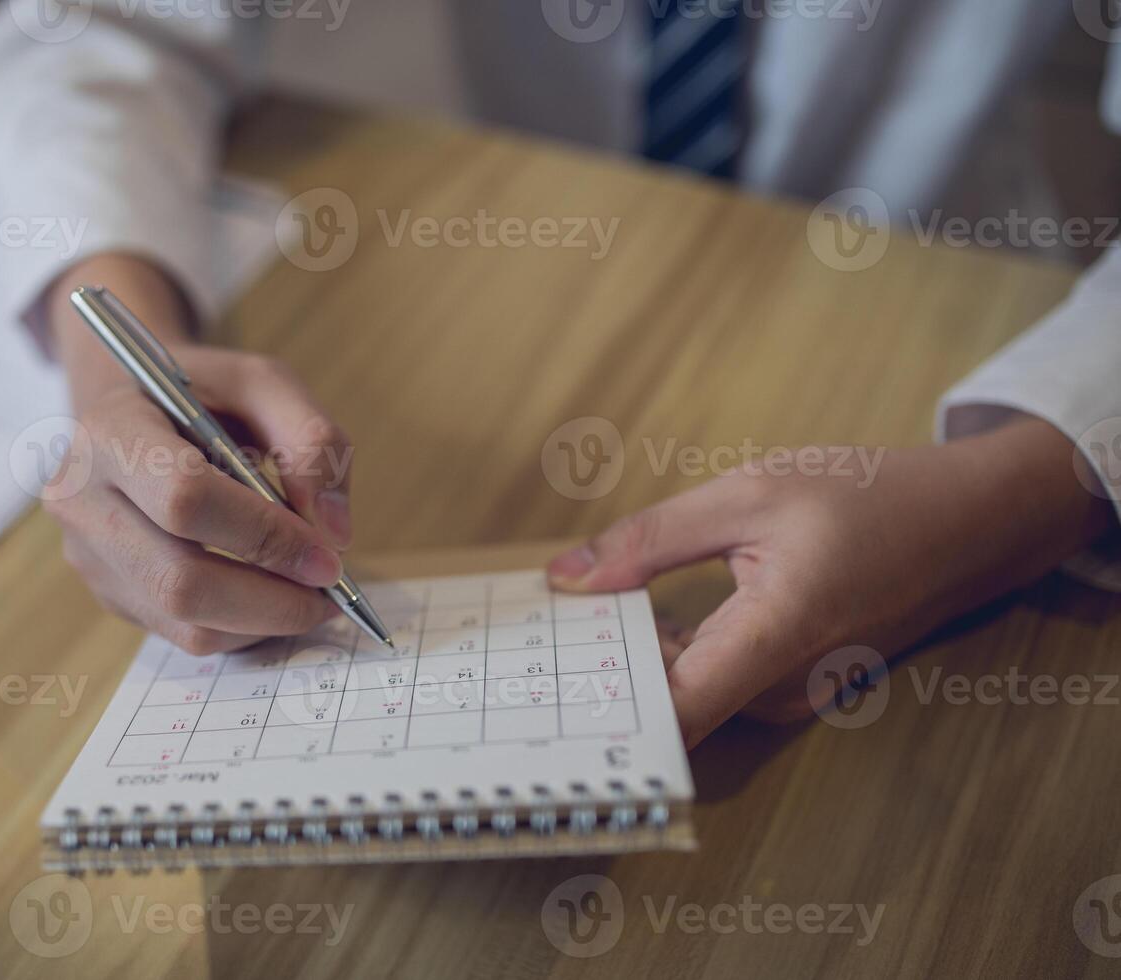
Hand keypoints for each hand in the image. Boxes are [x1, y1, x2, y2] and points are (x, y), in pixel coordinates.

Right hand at [42, 253, 353, 652]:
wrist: (131, 407)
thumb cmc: (200, 394)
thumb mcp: (262, 384)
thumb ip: (312, 441)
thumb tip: (334, 533)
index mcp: (112, 431)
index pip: (184, 500)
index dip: (265, 535)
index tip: (328, 556)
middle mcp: (83, 500)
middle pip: (179, 581)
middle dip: (272, 599)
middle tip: (331, 592)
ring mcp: (88, 555)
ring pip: (184, 622)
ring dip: (264, 621)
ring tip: (309, 595)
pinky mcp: (108, 592)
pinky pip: (183, 635)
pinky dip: (243, 628)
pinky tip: (271, 597)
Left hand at [547, 417, 1114, 746]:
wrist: (967, 524)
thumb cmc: (868, 499)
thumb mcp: (749, 492)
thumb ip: (650, 540)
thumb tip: (565, 578)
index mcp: (776, 637)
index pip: (675, 714)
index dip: (604, 710)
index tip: (544, 680)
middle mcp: (783, 688)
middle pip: (668, 707)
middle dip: (600, 672)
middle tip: (541, 624)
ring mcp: (789, 696)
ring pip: (687, 696)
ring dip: (630, 660)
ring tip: (575, 612)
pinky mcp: (789, 688)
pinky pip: (713, 683)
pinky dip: (668, 655)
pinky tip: (632, 615)